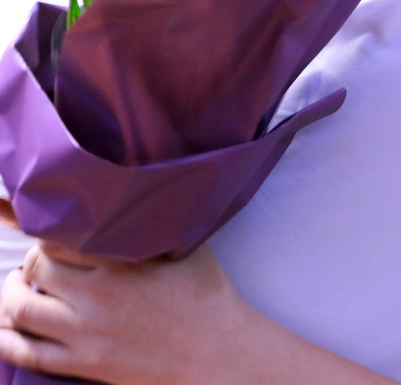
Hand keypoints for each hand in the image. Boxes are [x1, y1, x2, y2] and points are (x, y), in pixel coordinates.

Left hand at [0, 243, 240, 383]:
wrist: (219, 354)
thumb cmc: (208, 298)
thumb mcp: (187, 248)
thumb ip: (156, 225)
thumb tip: (138, 196)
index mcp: (123, 262)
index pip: (62, 237)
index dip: (51, 234)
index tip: (57, 235)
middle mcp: (98, 296)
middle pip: (36, 269)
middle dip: (30, 263)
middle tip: (38, 264)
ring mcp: (86, 333)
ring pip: (21, 309)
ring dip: (11, 296)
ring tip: (18, 290)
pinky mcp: (84, 363)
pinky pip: (25, 351)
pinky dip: (5, 338)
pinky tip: (6, 328)